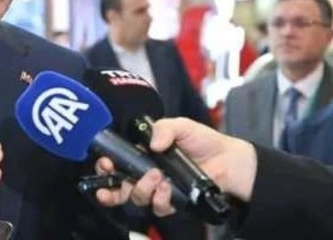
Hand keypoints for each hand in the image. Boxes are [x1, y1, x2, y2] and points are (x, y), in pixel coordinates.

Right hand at [95, 117, 256, 216]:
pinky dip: (159, 199)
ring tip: (155, 177)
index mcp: (144, 153)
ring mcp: (159, 189)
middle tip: (109, 185)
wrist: (228, 160)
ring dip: (141, 188)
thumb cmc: (204, 141)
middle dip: (109, 189)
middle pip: (119, 186)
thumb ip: (164, 128)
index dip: (106, 166)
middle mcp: (147, 172)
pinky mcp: (172, 202)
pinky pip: (158, 207)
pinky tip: (167, 189)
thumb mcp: (181, 126)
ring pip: (137, 197)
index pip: (118, 161)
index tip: (104, 164)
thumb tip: (153, 143)